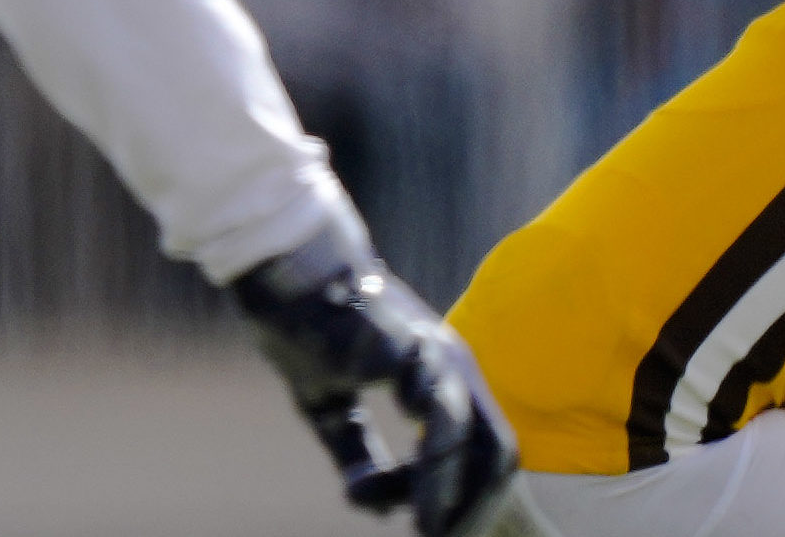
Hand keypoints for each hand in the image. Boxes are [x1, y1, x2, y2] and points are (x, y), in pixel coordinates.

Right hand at [227, 221, 525, 534]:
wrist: (288, 273)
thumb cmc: (309, 333)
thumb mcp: (331, 408)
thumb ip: (357, 453)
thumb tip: (373, 507)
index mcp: (440, 378)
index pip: (482, 450)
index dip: (467, 498)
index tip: (433, 532)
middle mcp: (451, 368)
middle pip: (497, 453)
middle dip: (475, 508)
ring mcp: (437, 358)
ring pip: (473, 440)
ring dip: (453, 494)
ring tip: (431, 533)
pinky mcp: (413, 351)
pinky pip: (439, 416)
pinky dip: (434, 461)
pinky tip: (414, 492)